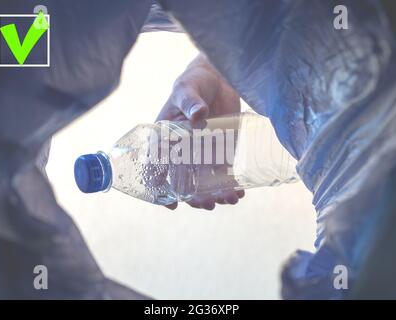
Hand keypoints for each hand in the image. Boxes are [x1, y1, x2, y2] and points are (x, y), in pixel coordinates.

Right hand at [156, 54, 243, 209]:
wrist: (218, 79)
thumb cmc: (194, 82)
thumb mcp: (187, 88)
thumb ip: (190, 101)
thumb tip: (198, 114)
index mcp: (165, 140)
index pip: (156, 169)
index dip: (160, 189)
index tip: (172, 203)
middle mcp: (181, 152)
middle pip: (183, 182)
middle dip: (195, 198)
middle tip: (209, 204)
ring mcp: (202, 155)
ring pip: (204, 184)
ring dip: (214, 195)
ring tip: (229, 199)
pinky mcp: (220, 153)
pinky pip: (222, 175)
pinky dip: (229, 186)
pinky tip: (239, 193)